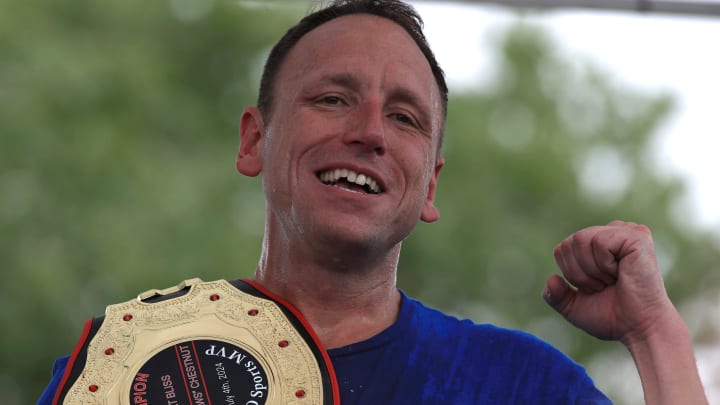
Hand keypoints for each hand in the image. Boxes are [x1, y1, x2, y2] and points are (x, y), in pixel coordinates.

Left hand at [543, 220, 674, 343]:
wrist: (639, 329)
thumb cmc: (612, 317)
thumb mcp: (574, 307)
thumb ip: (555, 295)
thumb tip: (551, 279)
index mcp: (599, 243)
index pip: (563, 248)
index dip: (571, 273)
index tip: (595, 288)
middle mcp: (613, 232)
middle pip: (568, 243)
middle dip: (579, 273)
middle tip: (604, 285)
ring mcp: (626, 231)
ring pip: (580, 239)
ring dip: (591, 270)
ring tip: (613, 280)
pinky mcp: (636, 236)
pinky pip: (599, 242)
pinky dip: (604, 265)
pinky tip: (622, 273)